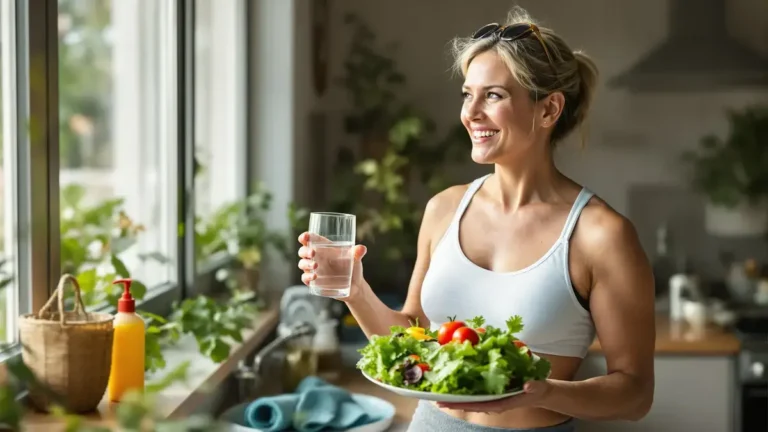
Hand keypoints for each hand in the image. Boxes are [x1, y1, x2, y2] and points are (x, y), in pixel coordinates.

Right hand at [297, 232, 367, 299]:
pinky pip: (305, 278)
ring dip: (306, 264)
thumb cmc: (353, 268)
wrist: (355, 287)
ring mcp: (314, 269)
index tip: (305, 236)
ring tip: (315, 266)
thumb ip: (357, 253)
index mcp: (325, 248)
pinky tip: (314, 277)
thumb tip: (362, 248)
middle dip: (305, 250)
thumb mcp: (355, 259)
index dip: (306, 236)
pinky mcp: (315, 281)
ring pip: (302, 264)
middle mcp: (317, 257)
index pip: (312, 239)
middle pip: (303, 251)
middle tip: (312, 252)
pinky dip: (307, 277)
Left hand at [436, 380, 552, 413]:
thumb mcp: (538, 387)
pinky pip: (476, 392)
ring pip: (471, 398)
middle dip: (453, 402)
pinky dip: (465, 388)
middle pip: (469, 403)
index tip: (447, 402)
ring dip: (456, 396)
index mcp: (501, 402)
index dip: (462, 403)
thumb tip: (528, 385)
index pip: (477, 404)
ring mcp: (492, 397)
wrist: (540, 391)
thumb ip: (533, 387)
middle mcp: (493, 401)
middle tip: (435, 399)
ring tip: (440, 392)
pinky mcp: (492, 390)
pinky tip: (455, 384)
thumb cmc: (538, 389)